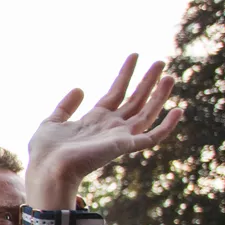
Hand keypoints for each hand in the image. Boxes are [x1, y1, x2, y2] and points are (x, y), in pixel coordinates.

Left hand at [26, 55, 179, 198]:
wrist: (47, 169)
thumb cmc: (45, 152)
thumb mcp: (52, 122)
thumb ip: (66, 106)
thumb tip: (80, 88)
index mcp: (94, 120)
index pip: (116, 92)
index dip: (125, 74)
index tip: (134, 55)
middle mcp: (110, 127)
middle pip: (135, 99)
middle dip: (147, 81)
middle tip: (160, 62)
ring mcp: (119, 136)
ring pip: (146, 112)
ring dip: (159, 95)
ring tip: (169, 75)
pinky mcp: (124, 146)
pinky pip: (152, 137)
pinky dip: (167, 126)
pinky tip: (179, 110)